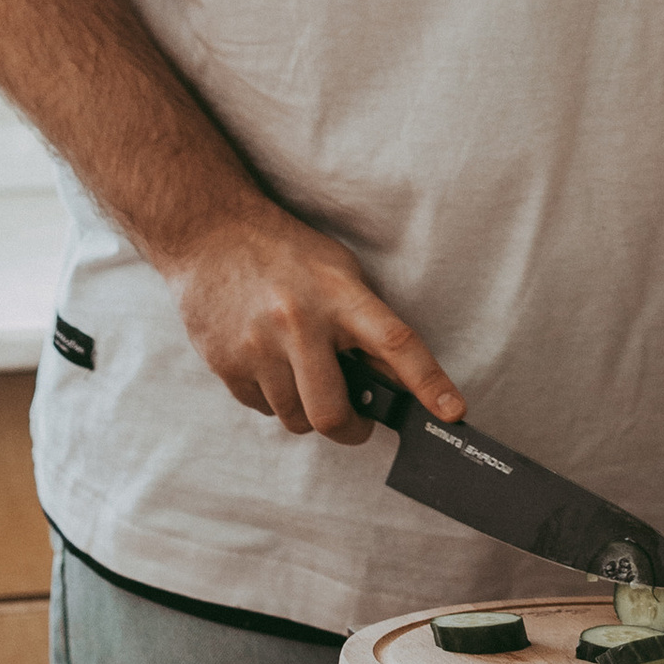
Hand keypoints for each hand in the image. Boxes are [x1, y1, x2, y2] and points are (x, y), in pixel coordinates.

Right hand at [165, 198, 462, 441]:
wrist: (211, 234)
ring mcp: (257, 347)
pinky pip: (262, 409)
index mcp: (339, 293)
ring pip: (295, 418)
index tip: (453, 413)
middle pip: (331, 413)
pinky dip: (274, 399)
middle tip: (357, 423)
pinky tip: (270, 363)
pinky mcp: (225, 365)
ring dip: (307, 410)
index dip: (429, 383)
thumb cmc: (288, 254)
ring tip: (303, 372)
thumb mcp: (340, 272)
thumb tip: (397, 382)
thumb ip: (367, 324)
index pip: (395, 343)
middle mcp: (298, 322)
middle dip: (350, 429)